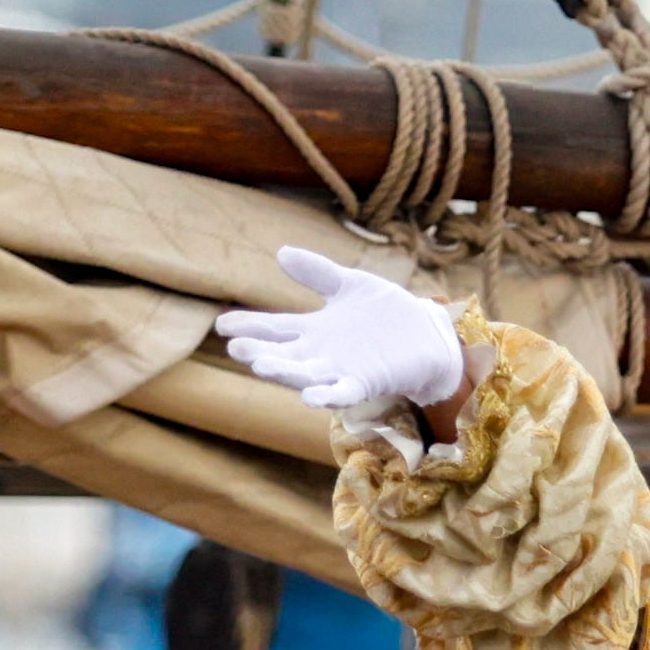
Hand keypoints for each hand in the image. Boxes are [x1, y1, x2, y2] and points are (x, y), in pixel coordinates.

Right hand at [214, 248, 467, 414]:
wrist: (427, 335)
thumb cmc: (386, 313)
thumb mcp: (350, 285)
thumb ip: (318, 273)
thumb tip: (281, 252)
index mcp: (312, 330)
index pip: (274, 328)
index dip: (249, 327)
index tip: (222, 324)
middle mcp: (319, 354)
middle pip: (282, 354)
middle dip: (259, 352)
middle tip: (235, 347)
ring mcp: (340, 370)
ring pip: (304, 375)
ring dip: (284, 372)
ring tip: (261, 366)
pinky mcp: (365, 382)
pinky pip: (342, 392)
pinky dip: (327, 395)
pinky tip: (311, 396)